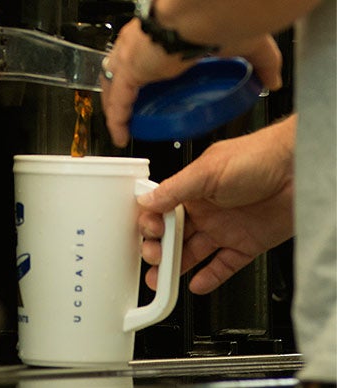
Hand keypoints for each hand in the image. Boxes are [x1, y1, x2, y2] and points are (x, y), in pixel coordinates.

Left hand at [100, 18, 282, 146]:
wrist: (207, 13)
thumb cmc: (222, 20)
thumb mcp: (247, 46)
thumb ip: (261, 63)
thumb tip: (272, 80)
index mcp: (163, 34)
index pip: (145, 56)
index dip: (142, 72)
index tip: (147, 88)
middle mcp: (140, 44)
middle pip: (119, 71)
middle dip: (120, 91)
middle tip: (128, 111)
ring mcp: (130, 57)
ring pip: (112, 87)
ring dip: (114, 107)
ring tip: (122, 125)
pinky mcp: (128, 70)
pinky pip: (116, 102)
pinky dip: (117, 121)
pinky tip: (121, 136)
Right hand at [137, 116, 295, 294]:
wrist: (301, 168)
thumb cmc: (259, 156)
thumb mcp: (207, 171)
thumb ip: (175, 189)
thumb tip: (146, 200)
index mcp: (192, 190)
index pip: (161, 211)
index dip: (151, 224)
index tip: (148, 234)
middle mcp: (206, 210)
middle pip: (173, 236)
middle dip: (158, 249)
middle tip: (155, 257)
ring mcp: (226, 229)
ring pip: (193, 254)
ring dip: (175, 267)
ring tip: (161, 280)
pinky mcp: (246, 245)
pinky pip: (223, 266)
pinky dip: (210, 278)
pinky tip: (197, 284)